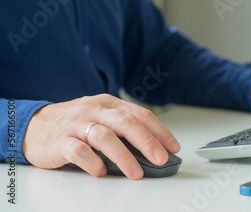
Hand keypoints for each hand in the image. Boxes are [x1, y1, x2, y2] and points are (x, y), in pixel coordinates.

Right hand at [23, 94, 180, 179]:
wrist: (32, 125)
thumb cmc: (74, 124)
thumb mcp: (101, 118)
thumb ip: (123, 129)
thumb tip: (154, 150)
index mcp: (109, 104)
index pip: (140, 114)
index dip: (159, 130)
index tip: (173, 147)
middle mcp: (94, 111)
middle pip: (125, 122)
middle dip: (147, 141)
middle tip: (161, 159)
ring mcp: (76, 124)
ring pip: (104, 136)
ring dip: (124, 156)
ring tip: (136, 173)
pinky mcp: (59, 141)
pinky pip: (78, 151)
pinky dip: (93, 162)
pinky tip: (102, 172)